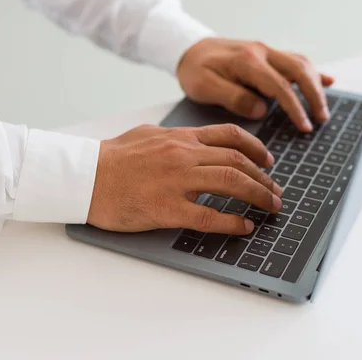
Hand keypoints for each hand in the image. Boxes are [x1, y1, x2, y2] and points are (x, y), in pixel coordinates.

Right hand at [87, 124, 281, 234]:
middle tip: (276, 191)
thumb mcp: (147, 134)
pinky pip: (208, 216)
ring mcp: (176, 181)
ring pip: (230, 182)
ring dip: (257, 195)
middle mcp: (183, 155)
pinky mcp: (166, 208)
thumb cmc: (111, 157)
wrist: (84, 176)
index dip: (256, 148)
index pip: (229, 137)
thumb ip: (174, 137)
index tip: (268, 161)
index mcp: (180, 138)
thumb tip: (193, 141)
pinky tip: (244, 227)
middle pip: (237, 161)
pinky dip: (231, 222)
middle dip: (263, 177)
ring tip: (271, 207)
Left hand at [177, 38, 334, 131]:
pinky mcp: (267, 55)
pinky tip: (328, 81)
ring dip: (316, 85)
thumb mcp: (204, 87)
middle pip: (298, 70)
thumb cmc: (194, 70)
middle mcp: (261, 51)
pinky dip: (313, 71)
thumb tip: (261, 110)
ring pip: (301, 63)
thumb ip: (232, 97)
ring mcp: (266, 51)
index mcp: (246, 61)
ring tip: (322, 110)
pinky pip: (295, 60)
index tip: (304, 127)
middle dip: (314, 95)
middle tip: (321, 119)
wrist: (188, 48)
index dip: (295, 107)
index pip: (279, 85)